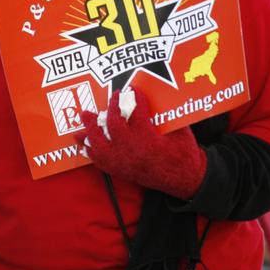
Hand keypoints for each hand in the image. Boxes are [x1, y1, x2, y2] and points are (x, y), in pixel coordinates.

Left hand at [80, 88, 206, 199]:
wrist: (184, 180)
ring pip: (100, 146)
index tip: (134, 89)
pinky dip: (92, 150)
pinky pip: (100, 161)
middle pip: (114, 127)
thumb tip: (152, 97)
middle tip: (114, 96)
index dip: (135, 98)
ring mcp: (124, 165)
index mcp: (150, 142)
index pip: (137, 114)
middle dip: (111, 109)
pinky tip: (87, 141)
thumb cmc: (184, 154)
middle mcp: (133, 154)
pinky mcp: (121, 172)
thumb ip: (164, 116)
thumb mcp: (179, 131)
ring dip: (91, 130)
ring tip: (85, 116)